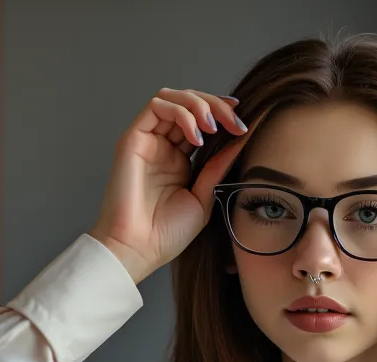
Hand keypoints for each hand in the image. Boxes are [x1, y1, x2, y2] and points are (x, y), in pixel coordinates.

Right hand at [89, 88, 257, 282]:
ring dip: (198, 104)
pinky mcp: (133, 139)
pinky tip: (196, 135)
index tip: (243, 124)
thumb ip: (218, 166)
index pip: (202, 122)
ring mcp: (148, 141)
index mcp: (180, 160)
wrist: (140, 248)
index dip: (222, 115)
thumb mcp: (204, 196)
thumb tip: (241, 139)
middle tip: (234, 121)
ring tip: (214, 126)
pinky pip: (156, 106)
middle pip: (189, 104)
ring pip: (173, 98)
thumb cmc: (167, 233)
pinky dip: (180, 112)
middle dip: (216, 106)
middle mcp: (163, 146)